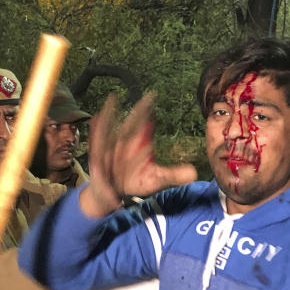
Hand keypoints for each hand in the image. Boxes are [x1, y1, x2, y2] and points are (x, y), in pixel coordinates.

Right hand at [82, 93, 196, 216]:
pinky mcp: (100, 156)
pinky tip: (95, 118)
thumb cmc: (134, 182)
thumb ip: (173, 175)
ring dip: (112, 114)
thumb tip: (194, 173)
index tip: (152, 95)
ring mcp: (113, 148)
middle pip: (132, 123)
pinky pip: (98, 142)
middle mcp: (127, 142)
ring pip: (113, 128)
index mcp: (140, 143)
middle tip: (144, 96)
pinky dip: (96, 131)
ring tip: (114, 98)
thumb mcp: (155, 179)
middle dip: (137, 110)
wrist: (113, 194)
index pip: (144, 123)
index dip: (147, 110)